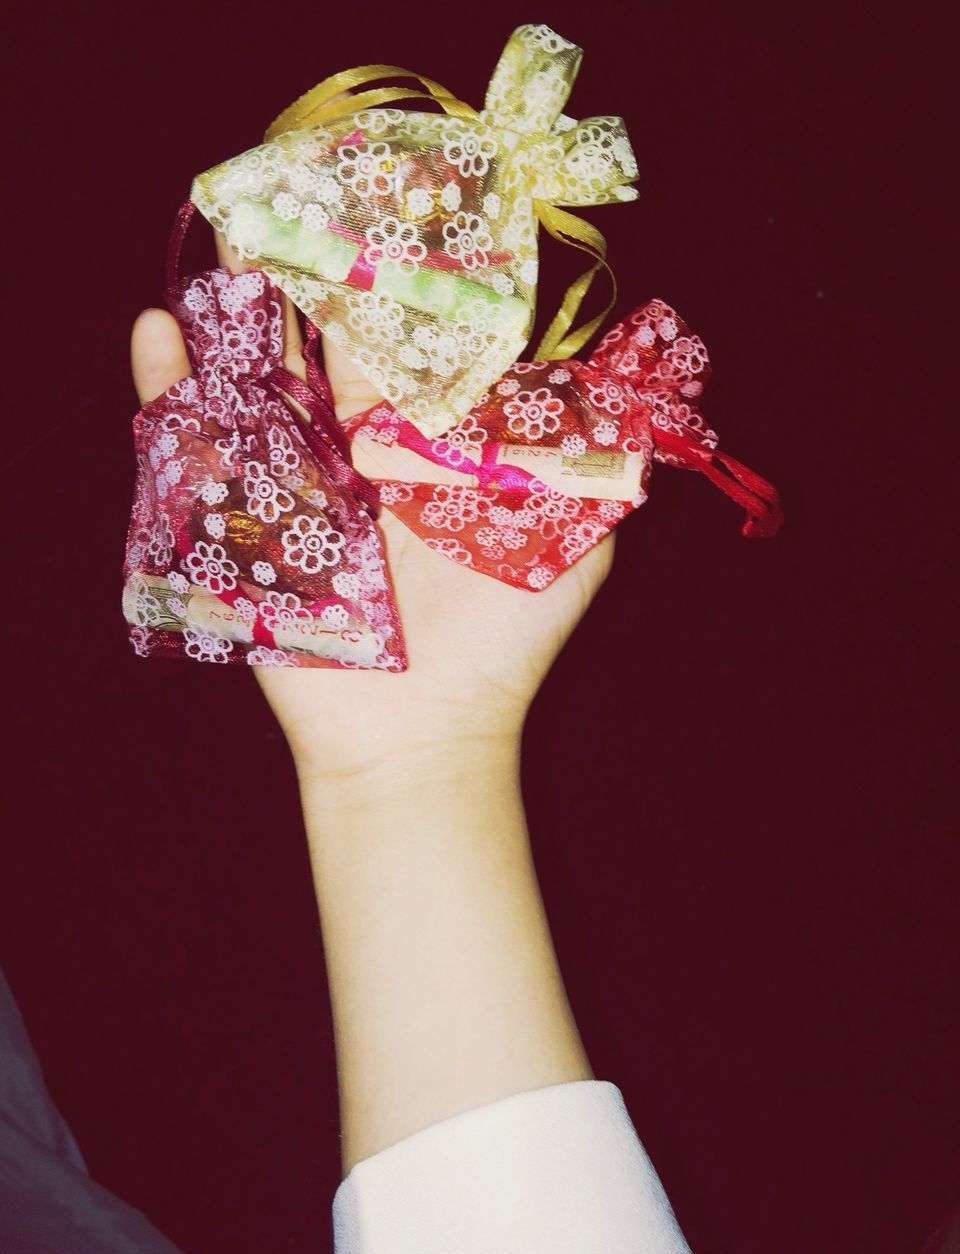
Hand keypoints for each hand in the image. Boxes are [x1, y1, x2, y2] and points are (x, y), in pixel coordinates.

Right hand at [131, 231, 615, 778]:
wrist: (423, 733)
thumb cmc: (501, 647)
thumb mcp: (573, 549)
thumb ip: (589, 473)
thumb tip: (620, 393)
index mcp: (432, 459)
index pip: (413, 360)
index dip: (402, 299)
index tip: (395, 230)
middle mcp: (362, 466)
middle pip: (330, 361)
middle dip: (316, 291)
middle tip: (301, 213)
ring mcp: (301, 493)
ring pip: (264, 390)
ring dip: (241, 323)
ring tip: (227, 248)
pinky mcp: (247, 530)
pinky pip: (201, 455)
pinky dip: (170, 394)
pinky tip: (159, 335)